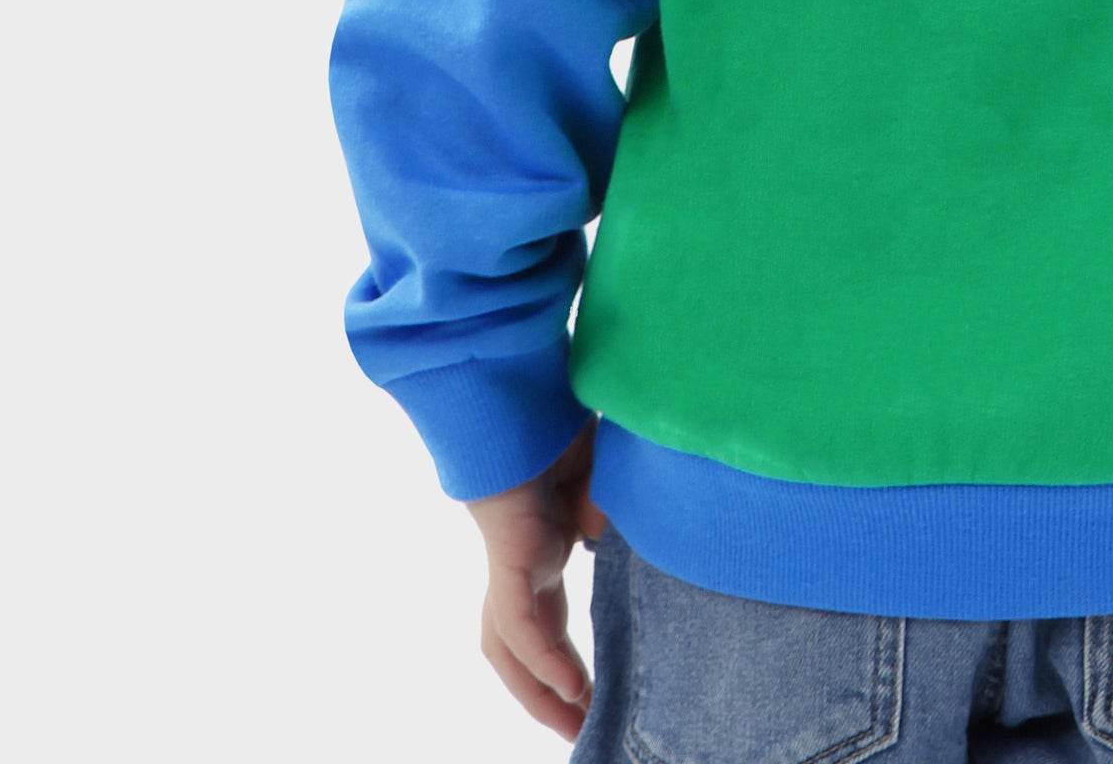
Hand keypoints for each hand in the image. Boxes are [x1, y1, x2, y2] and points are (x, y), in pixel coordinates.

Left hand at [468, 422, 604, 736]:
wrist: (517, 385)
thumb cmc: (558, 411)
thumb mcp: (600, 469)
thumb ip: (603, 504)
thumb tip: (596, 537)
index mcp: (542, 543)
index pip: (546, 614)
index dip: (563, 655)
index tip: (592, 689)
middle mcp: (522, 560)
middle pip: (520, 644)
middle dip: (544, 692)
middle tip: (580, 728)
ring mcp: (512, 559)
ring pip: (509, 646)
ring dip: (536, 692)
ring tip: (574, 726)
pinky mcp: (509, 554)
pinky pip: (521, 623)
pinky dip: (544, 660)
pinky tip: (572, 687)